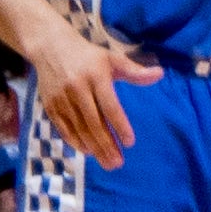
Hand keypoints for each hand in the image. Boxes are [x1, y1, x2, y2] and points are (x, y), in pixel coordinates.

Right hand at [32, 27, 160, 169]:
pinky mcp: (50, 106)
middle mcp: (77, 89)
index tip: (130, 142)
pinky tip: (88, 152)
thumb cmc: (88, 56)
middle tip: (118, 163)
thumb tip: (160, 74)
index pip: (110, 106)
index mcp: (96, 76)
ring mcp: (62, 99)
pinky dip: (75, 142)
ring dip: (93, 148)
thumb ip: (135, 71)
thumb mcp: (112, 58)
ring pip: (79, 129)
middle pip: (94, 123)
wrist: (51, 48)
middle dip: (107, 144)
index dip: (120, 125)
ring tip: (107, 162)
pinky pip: (64, 129)